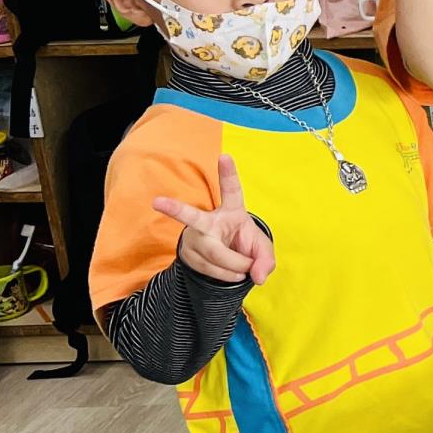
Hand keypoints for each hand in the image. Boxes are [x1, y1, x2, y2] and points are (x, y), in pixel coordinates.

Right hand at [155, 154, 274, 285]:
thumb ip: (266, 260)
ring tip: (243, 267)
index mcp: (231, 210)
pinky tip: (232, 273)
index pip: (230, 190)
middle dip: (178, 212)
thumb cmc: (244, 246)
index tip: (225, 156)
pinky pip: (211, 270)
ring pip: (215, 256)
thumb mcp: (261, 250)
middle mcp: (208, 220)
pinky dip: (227, 276)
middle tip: (166, 209)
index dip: (228, 173)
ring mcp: (194, 237)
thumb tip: (257, 276)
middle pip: (195, 220)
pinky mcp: (188, 255)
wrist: (225, 262)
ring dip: (235, 268)